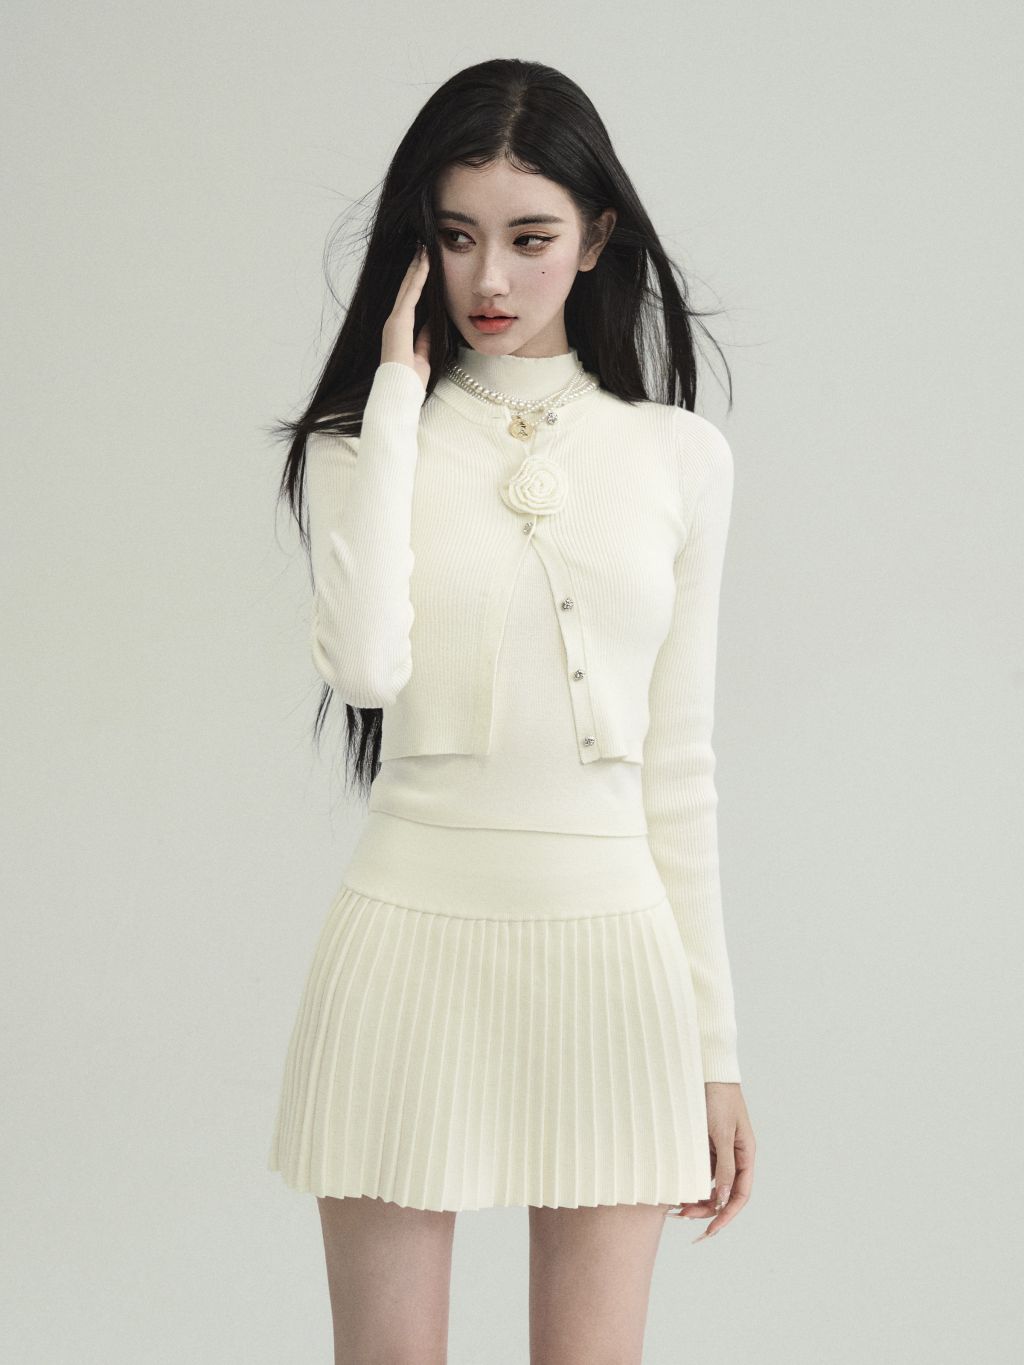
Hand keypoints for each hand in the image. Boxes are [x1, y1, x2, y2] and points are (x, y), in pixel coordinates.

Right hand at [380, 243, 431, 389]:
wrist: (399, 392)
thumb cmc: (411, 381)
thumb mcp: (424, 353)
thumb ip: (427, 336)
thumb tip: (434, 321)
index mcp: (400, 329)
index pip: (411, 299)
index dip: (418, 281)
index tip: (425, 265)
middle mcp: (395, 321)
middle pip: (408, 288)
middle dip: (416, 267)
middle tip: (423, 248)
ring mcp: (395, 320)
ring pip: (408, 286)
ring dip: (417, 266)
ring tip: (424, 248)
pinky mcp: (398, 321)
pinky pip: (411, 294)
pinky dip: (419, 277)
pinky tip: (425, 262)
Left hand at [666, 1082, 754, 1241]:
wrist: (707, 1071)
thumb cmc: (719, 1099)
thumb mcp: (721, 1133)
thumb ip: (724, 1166)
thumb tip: (723, 1199)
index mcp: (746, 1155)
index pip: (740, 1195)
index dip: (727, 1215)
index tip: (711, 1230)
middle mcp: (735, 1157)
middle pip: (724, 1194)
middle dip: (707, 1210)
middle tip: (682, 1217)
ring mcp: (720, 1152)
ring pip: (711, 1186)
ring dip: (696, 1199)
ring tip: (676, 1208)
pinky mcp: (706, 1146)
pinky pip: (700, 1172)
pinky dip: (691, 1182)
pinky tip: (678, 1189)